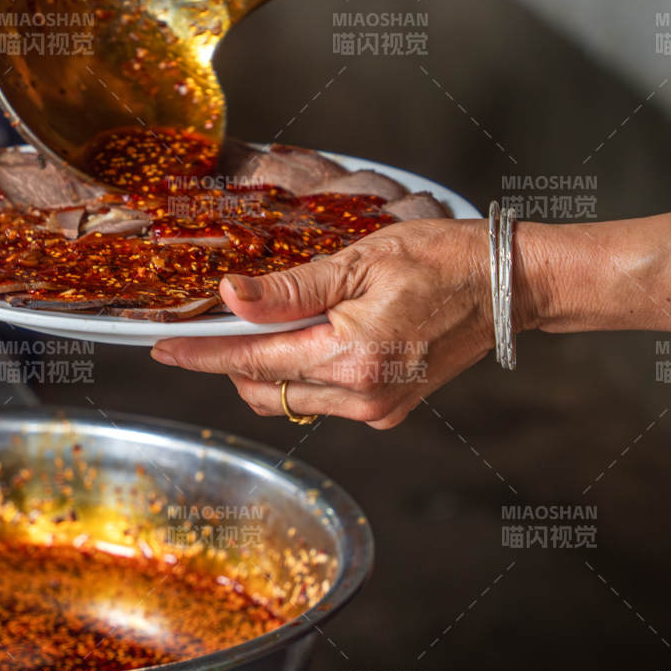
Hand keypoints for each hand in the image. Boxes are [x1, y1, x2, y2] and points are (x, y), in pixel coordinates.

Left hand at [150, 220, 497, 428]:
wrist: (508, 286)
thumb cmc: (441, 259)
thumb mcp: (357, 261)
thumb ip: (289, 290)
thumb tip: (230, 297)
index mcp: (351, 359)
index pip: (252, 360)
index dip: (201, 355)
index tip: (162, 350)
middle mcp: (361, 397)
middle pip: (263, 389)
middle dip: (230, 360)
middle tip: (214, 323)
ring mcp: (377, 410)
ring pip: (290, 398)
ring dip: (267, 366)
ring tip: (269, 321)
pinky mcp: (389, 410)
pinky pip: (322, 400)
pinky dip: (301, 373)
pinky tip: (309, 336)